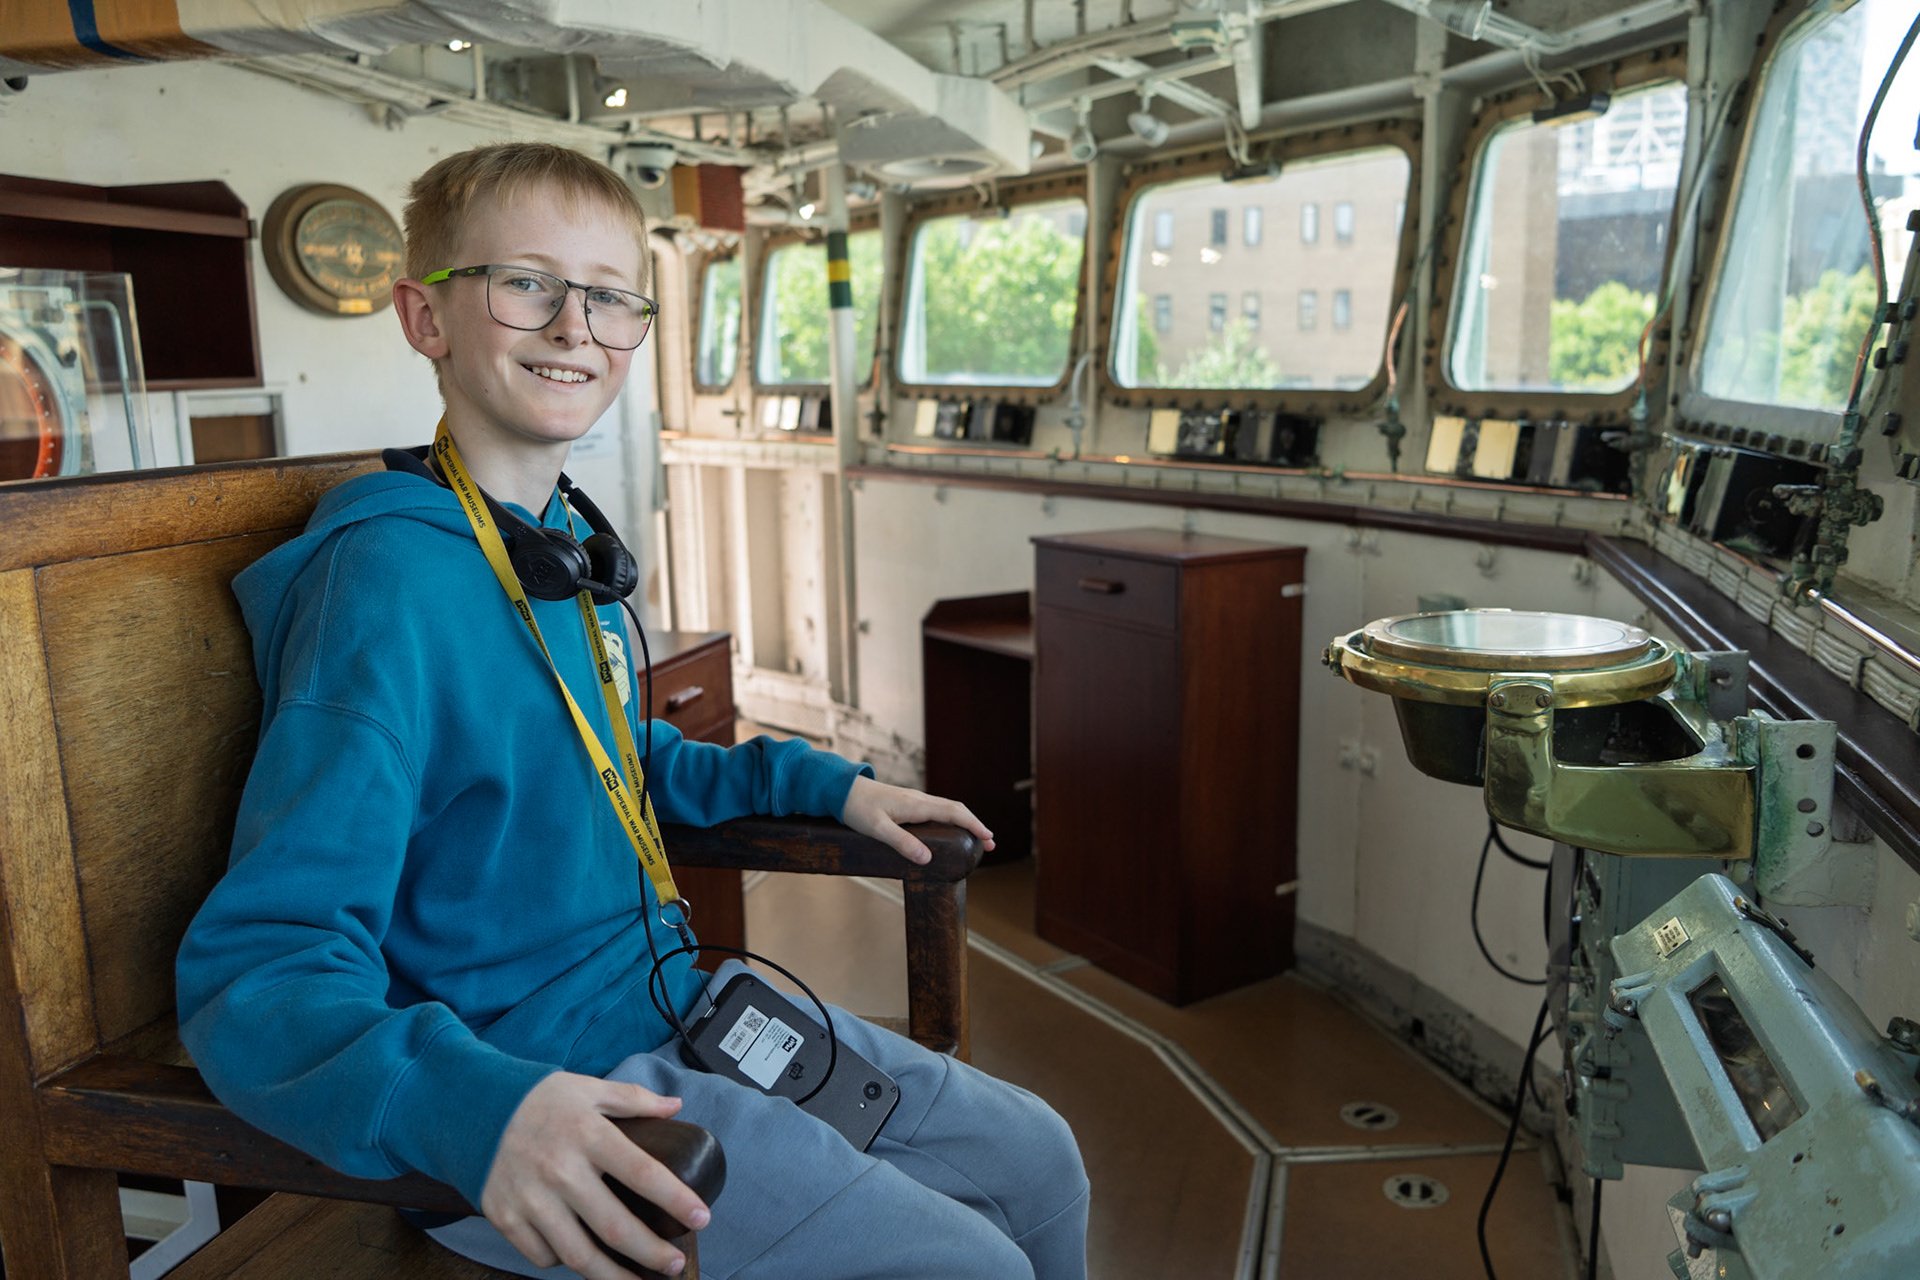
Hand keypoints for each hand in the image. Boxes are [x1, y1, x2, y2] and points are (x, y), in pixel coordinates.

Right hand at [480, 1072, 709, 1278]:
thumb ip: (633, 1099)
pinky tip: (585, 1258)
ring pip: (579, 1255)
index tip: (701, 1218)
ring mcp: (529, 1199)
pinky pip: (543, 1256)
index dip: (676, 1200)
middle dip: (652, 1254)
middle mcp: (559, 1170)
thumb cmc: (537, 1098)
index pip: (643, 1173)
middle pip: (615, 1227)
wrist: (470, 1106)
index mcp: (587, 1134)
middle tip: (675, 1264)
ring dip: (614, 1277)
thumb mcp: (587, 1088)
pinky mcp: (505, 1217)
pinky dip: (566, 1263)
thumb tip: (676, 1108)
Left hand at [840, 775, 994, 864]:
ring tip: (974, 838)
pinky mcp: (907, 803)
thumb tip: (927, 859)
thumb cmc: (857, 808)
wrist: (841, 789)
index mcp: (916, 805)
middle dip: (975, 824)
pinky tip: (948, 830)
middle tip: (989, 843)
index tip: (989, 837)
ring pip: (947, 808)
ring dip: (964, 821)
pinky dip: (951, 819)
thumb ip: (901, 843)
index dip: (973, 825)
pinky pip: (936, 810)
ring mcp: (914, 800)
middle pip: (955, 809)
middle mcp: (919, 799)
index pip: (953, 813)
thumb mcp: (877, 829)